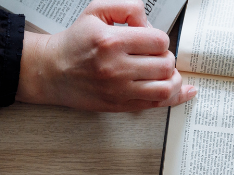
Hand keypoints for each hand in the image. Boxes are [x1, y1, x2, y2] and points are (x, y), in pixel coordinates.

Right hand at [16, 0, 196, 111]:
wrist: (52, 71)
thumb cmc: (74, 42)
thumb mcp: (96, 11)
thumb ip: (127, 7)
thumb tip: (148, 22)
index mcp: (112, 41)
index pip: (158, 40)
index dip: (160, 38)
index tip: (151, 40)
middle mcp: (116, 68)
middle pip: (165, 63)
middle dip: (166, 57)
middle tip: (155, 55)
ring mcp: (118, 90)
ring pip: (164, 87)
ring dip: (172, 78)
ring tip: (165, 72)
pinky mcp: (118, 105)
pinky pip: (155, 105)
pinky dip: (173, 97)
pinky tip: (182, 91)